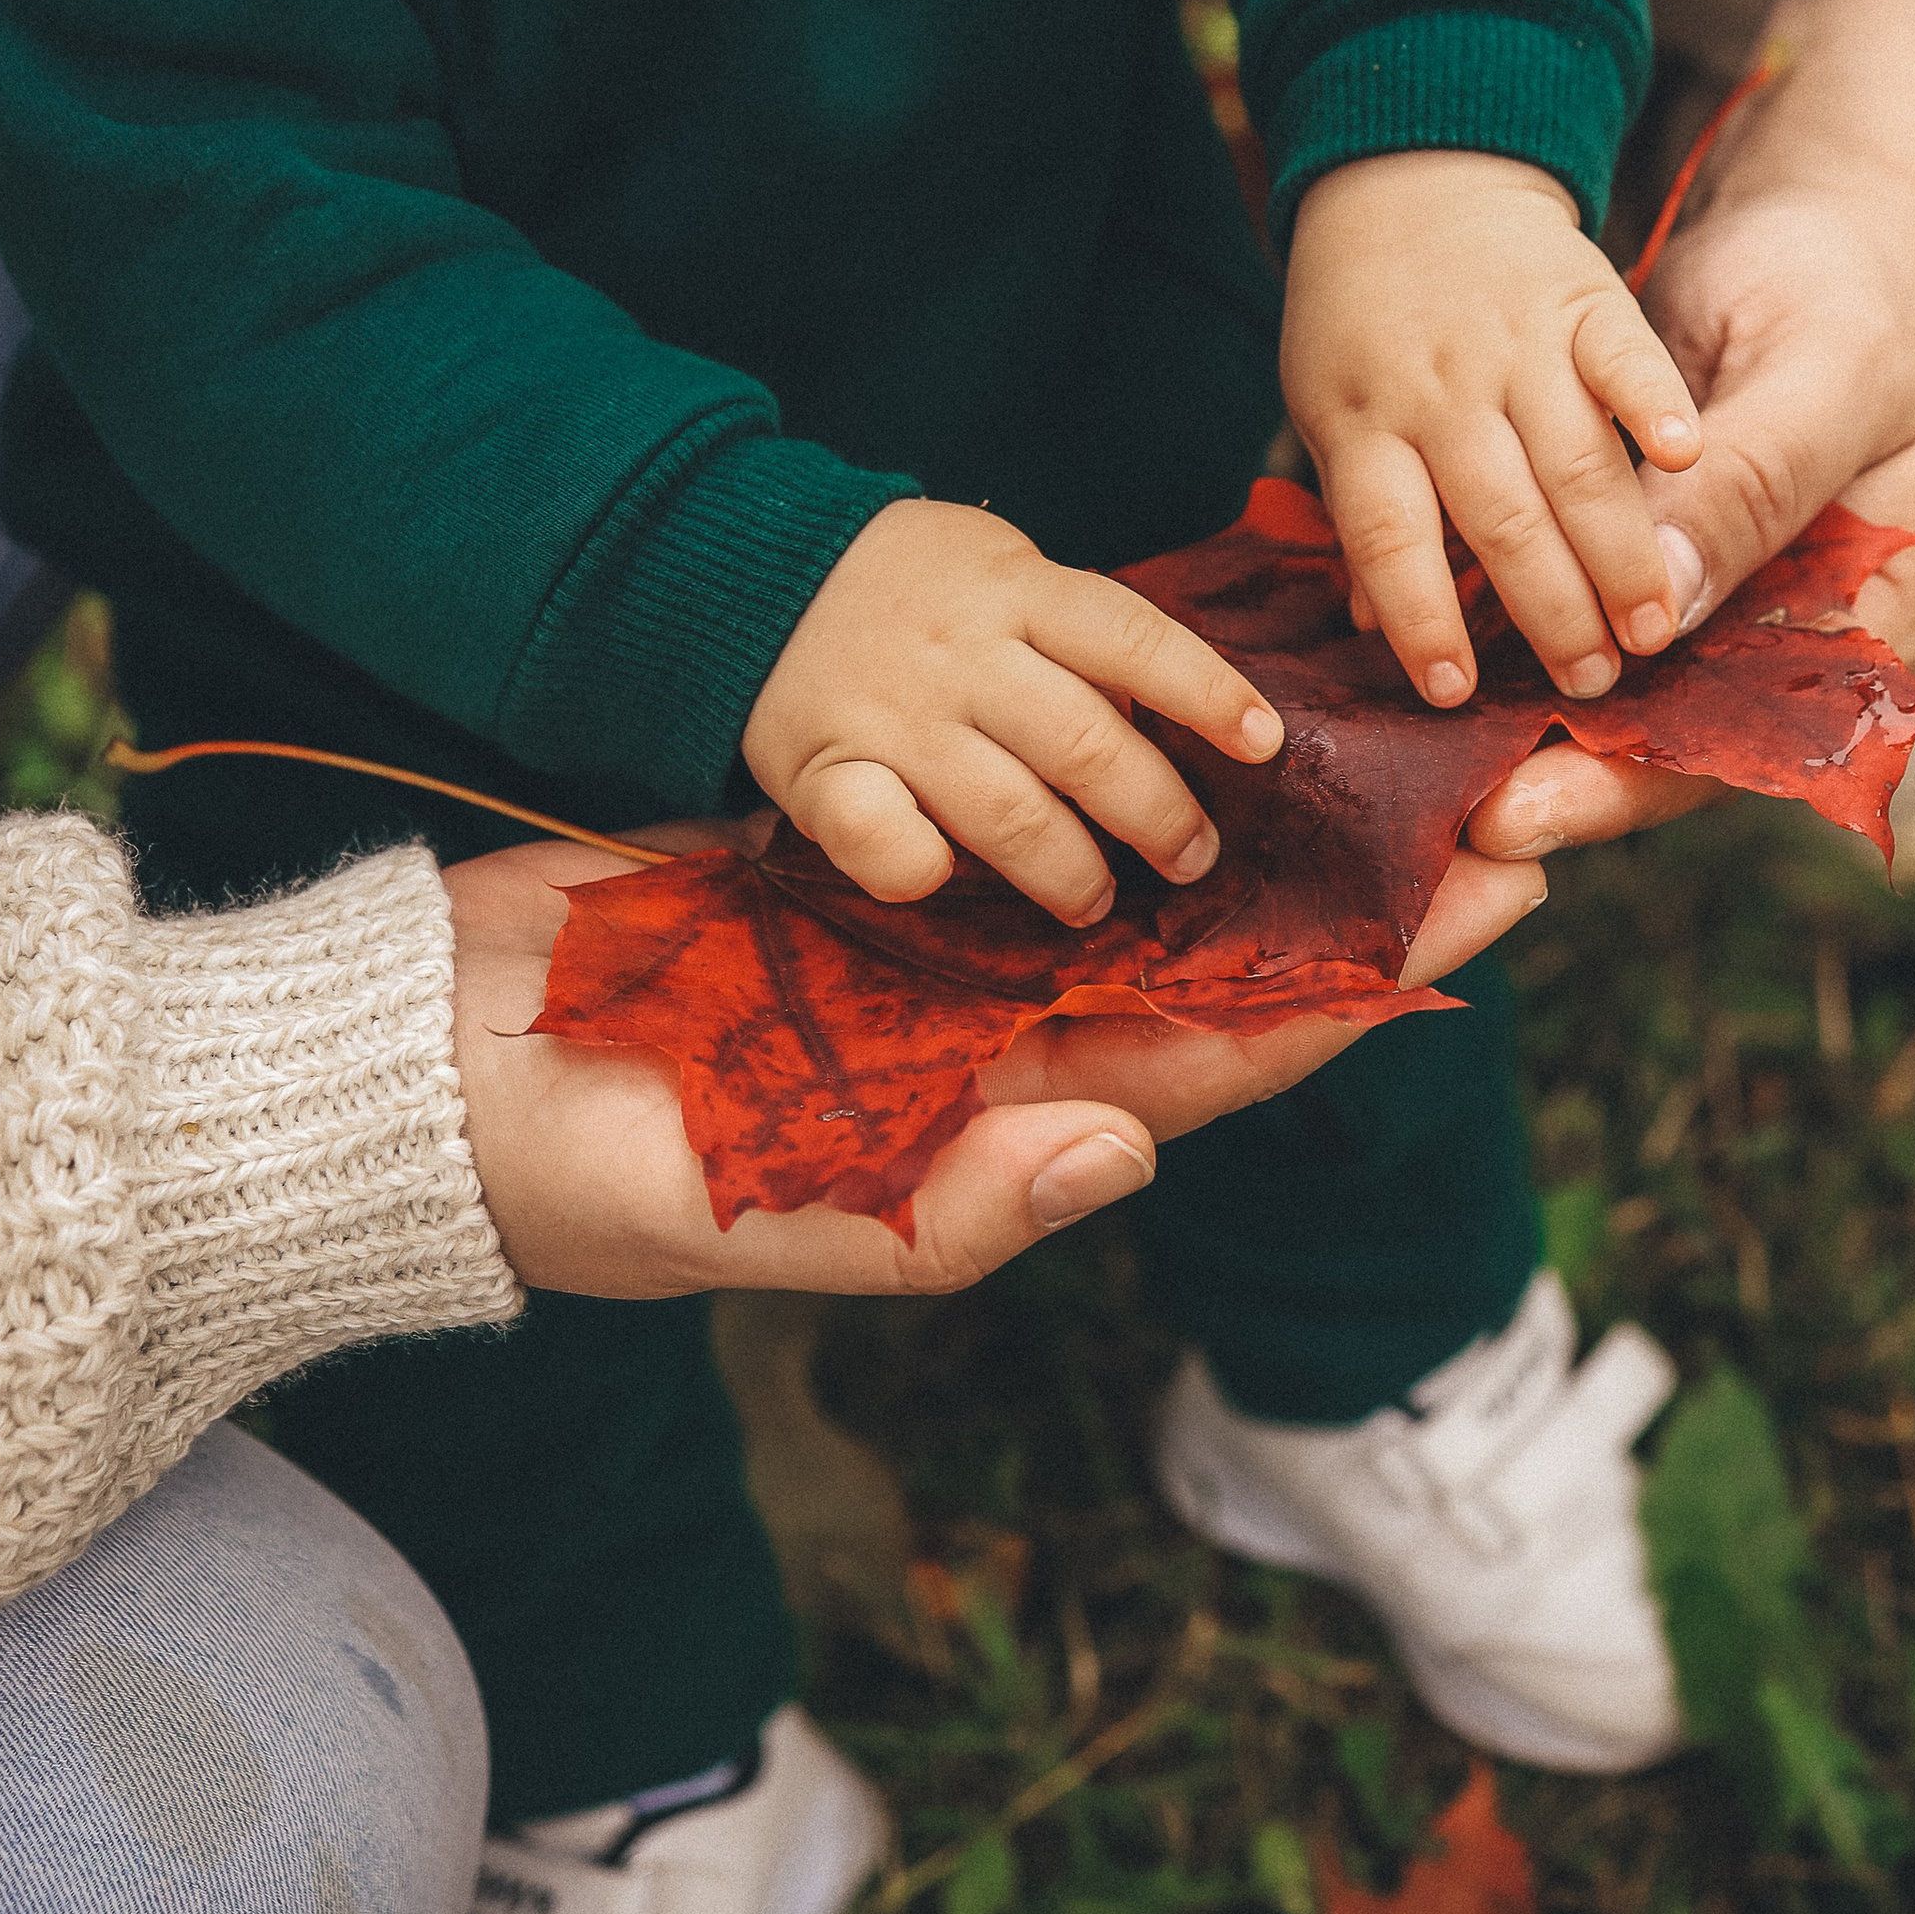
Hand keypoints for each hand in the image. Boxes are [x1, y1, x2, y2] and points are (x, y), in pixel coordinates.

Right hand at [443, 832, 1544, 1296]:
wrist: (414, 1071)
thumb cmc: (563, 1176)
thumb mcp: (733, 1215)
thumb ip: (926, 1205)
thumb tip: (1116, 1150)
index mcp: (990, 1129)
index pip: (1220, 1060)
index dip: (1364, 988)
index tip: (1492, 907)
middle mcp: (990, 1042)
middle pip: (1214, 960)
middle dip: (1354, 891)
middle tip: (1500, 790)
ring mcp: (932, 956)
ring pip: (1137, 878)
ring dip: (1259, 815)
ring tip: (1380, 722)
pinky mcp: (866, 870)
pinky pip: (1024, 810)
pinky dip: (1113, 760)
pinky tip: (1191, 698)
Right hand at [741, 499, 1283, 922]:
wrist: (751, 566)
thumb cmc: (912, 583)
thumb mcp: (1000, 569)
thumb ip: (1074, 634)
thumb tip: (1180, 714)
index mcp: (1015, 591)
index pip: (1131, 638)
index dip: (1206, 692)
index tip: (1265, 743)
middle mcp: (960, 653)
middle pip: (1083, 742)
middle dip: (1156, 813)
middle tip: (1194, 858)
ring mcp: (891, 714)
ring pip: (1004, 809)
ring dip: (1069, 868)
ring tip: (1097, 900)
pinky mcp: (823, 769)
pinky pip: (879, 839)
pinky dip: (919, 868)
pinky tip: (947, 881)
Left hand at [1281, 149, 1700, 706]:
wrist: (1418, 152)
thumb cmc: (1375, 306)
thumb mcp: (1337, 398)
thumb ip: (1380, 505)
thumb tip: (1365, 620)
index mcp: (1358, 421)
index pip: (1387, 541)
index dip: (1421, 621)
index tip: (1453, 694)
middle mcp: (1437, 384)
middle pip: (1498, 517)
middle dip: (1550, 612)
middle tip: (1586, 686)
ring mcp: (1513, 336)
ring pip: (1572, 461)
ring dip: (1614, 549)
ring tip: (1647, 627)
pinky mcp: (1582, 293)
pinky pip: (1625, 355)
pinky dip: (1653, 401)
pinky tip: (1680, 454)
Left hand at [1463, 173, 1914, 860]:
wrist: (1814, 241)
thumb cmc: (1854, 301)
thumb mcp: (1828, 376)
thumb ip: (1755, 486)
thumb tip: (1660, 605)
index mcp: (1874, 631)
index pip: (1747, 747)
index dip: (1629, 784)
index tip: (1518, 809)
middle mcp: (1789, 647)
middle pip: (1663, 746)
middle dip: (1545, 780)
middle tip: (1427, 810)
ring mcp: (1716, 609)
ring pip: (1605, 693)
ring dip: (1506, 716)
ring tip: (1399, 749)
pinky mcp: (1645, 561)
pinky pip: (1564, 608)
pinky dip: (1490, 625)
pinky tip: (1395, 632)